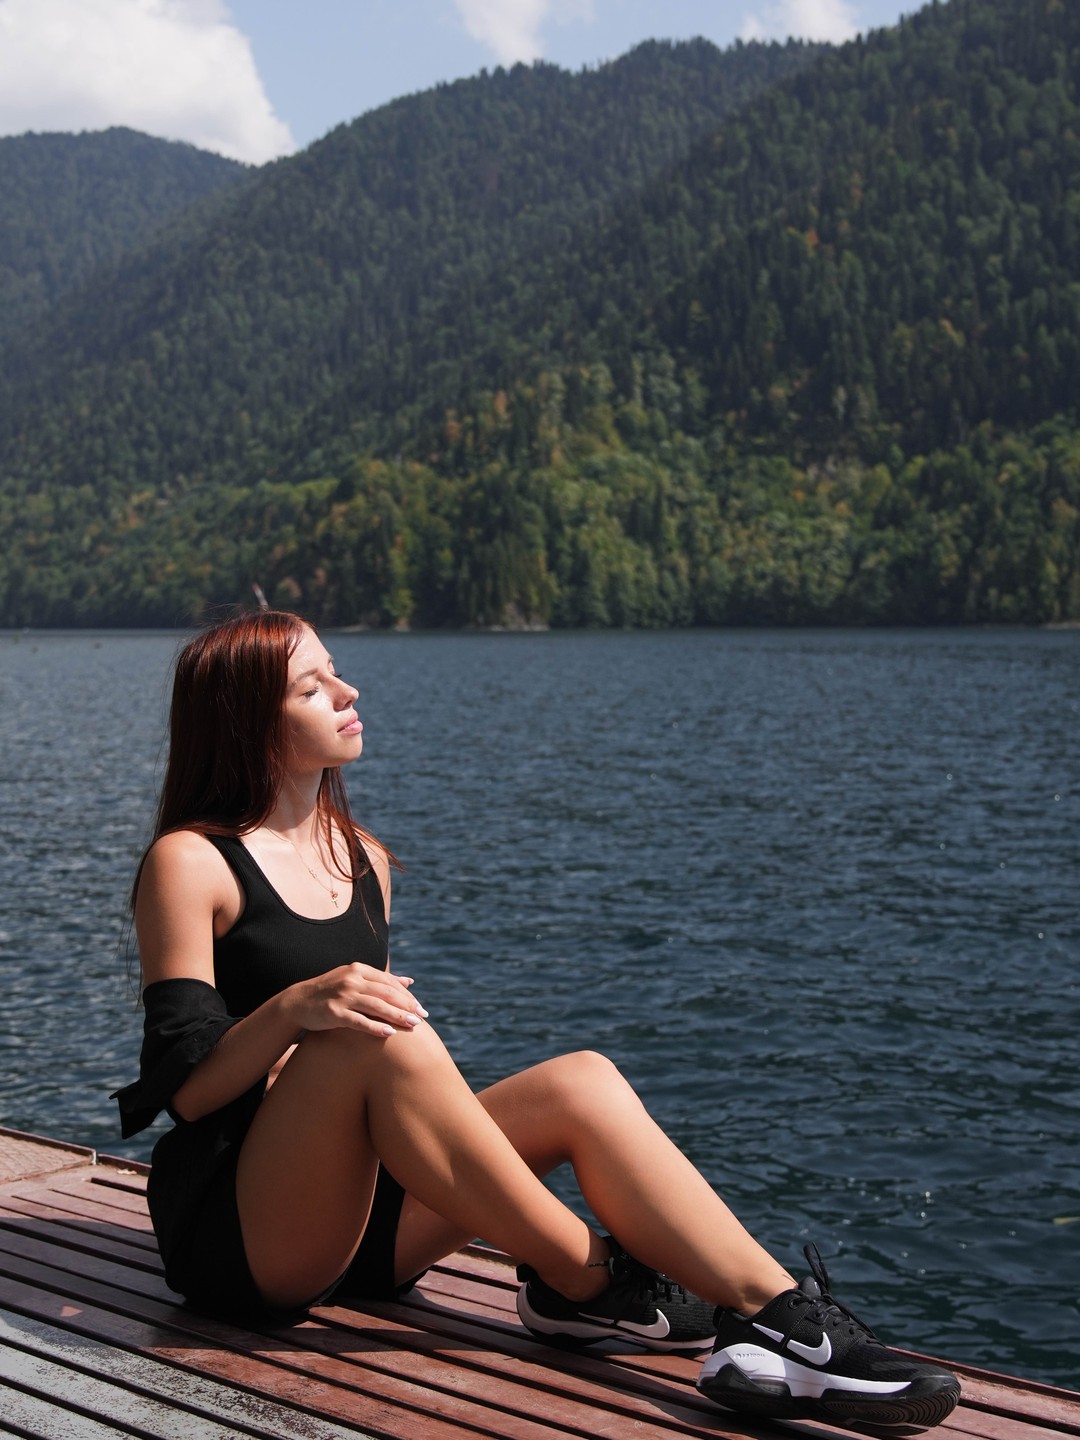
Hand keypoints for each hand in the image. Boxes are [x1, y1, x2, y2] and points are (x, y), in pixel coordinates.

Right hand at [287, 964, 428, 1037]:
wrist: (297, 1002)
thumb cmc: (331, 992)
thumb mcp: (354, 980)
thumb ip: (381, 980)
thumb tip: (409, 981)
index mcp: (358, 969)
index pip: (389, 982)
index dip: (407, 996)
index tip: (421, 1008)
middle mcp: (352, 979)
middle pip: (386, 993)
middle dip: (407, 1006)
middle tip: (422, 1018)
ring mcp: (342, 995)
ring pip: (376, 1006)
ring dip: (397, 1016)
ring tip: (413, 1025)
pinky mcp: (334, 1012)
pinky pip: (359, 1021)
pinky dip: (376, 1027)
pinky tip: (390, 1033)